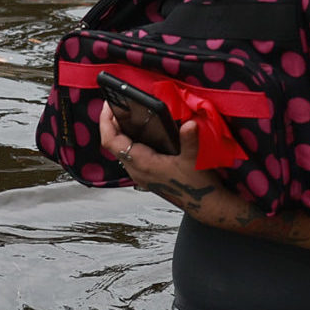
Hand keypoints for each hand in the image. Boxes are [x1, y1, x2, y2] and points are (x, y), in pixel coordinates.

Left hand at [97, 99, 230, 218]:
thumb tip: (189, 124)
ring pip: (119, 150)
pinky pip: (128, 155)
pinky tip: (136, 132)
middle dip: (110, 123)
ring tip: (122, 115)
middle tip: (115, 105)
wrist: (204, 204)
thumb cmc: (196, 187)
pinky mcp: (145, 174)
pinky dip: (127, 140)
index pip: (112, 142)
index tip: (107, 106)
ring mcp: (140, 173)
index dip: (106, 123)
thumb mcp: (193, 160)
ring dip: (118, 132)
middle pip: (112, 144)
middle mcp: (136, 170)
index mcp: (142, 164)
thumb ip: (189, 140)